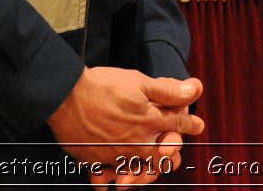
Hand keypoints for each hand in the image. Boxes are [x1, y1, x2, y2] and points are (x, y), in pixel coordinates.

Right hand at [48, 68, 203, 185]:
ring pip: (138, 173)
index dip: (190, 124)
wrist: (65, 96)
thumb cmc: (102, 86)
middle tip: (174, 156)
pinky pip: (105, 180)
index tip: (197, 125)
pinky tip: (111, 183)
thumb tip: (195, 89)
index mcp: (149, 122)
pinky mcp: (96, 162)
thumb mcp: (138, 82)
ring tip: (146, 171)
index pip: (178, 125)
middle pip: (162, 158)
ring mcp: (117, 156)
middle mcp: (136, 143)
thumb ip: (168, 90)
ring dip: (145, 173)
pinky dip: (109, 182)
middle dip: (171, 155)